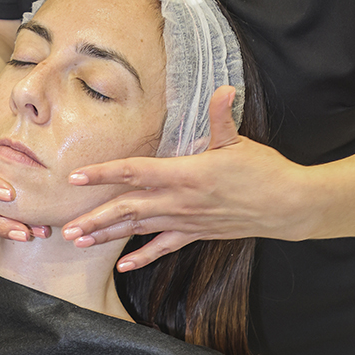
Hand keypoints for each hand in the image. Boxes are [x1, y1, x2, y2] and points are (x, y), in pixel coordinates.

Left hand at [61, 86, 308, 270]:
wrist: (289, 206)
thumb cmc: (264, 171)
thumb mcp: (239, 141)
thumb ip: (222, 116)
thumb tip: (224, 88)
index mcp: (184, 173)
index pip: (135, 172)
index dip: (104, 174)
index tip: (77, 178)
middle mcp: (179, 201)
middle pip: (128, 209)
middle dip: (95, 219)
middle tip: (66, 228)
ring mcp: (186, 220)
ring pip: (139, 230)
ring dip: (108, 236)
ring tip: (80, 242)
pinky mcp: (196, 233)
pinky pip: (164, 247)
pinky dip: (143, 256)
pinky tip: (123, 265)